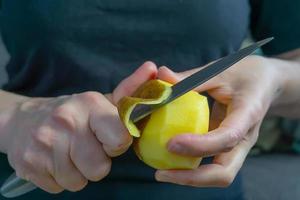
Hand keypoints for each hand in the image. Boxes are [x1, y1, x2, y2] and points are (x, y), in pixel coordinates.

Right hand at [0, 62, 157, 192]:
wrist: (23, 120)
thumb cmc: (73, 113)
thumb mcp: (101, 101)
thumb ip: (130, 90)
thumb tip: (153, 68)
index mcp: (89, 103)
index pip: (120, 138)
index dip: (117, 144)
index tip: (108, 139)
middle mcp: (66, 120)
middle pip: (99, 168)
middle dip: (97, 162)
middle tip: (86, 147)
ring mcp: (44, 142)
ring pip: (79, 181)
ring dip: (78, 172)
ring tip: (69, 154)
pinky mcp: (29, 163)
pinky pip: (59, 187)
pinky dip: (60, 178)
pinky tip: (55, 160)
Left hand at [154, 55, 282, 186]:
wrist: (267, 83)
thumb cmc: (245, 74)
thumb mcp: (220, 70)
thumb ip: (191, 77)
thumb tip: (161, 74)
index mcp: (248, 114)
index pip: (228, 137)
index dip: (199, 145)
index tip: (171, 143)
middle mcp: (244, 137)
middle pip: (225, 172)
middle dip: (192, 178)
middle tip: (161, 173)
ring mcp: (237, 146)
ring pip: (218, 174)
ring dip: (189, 177)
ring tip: (162, 172)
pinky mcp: (228, 147)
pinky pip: (211, 164)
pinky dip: (191, 168)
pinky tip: (170, 160)